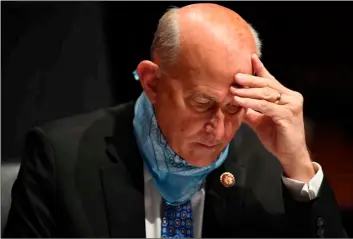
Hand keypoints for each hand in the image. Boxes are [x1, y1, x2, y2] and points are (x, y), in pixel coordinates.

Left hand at [230, 54, 314, 181]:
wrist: (290, 155)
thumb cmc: (277, 137)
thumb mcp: (260, 120)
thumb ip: (250, 110)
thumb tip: (236, 101)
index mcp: (286, 96)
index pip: (271, 80)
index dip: (260, 69)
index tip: (250, 57)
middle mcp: (292, 97)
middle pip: (267, 84)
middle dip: (249, 79)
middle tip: (235, 75)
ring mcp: (291, 105)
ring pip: (265, 94)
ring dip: (247, 91)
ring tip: (232, 89)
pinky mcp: (287, 115)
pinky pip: (265, 106)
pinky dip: (250, 102)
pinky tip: (239, 101)